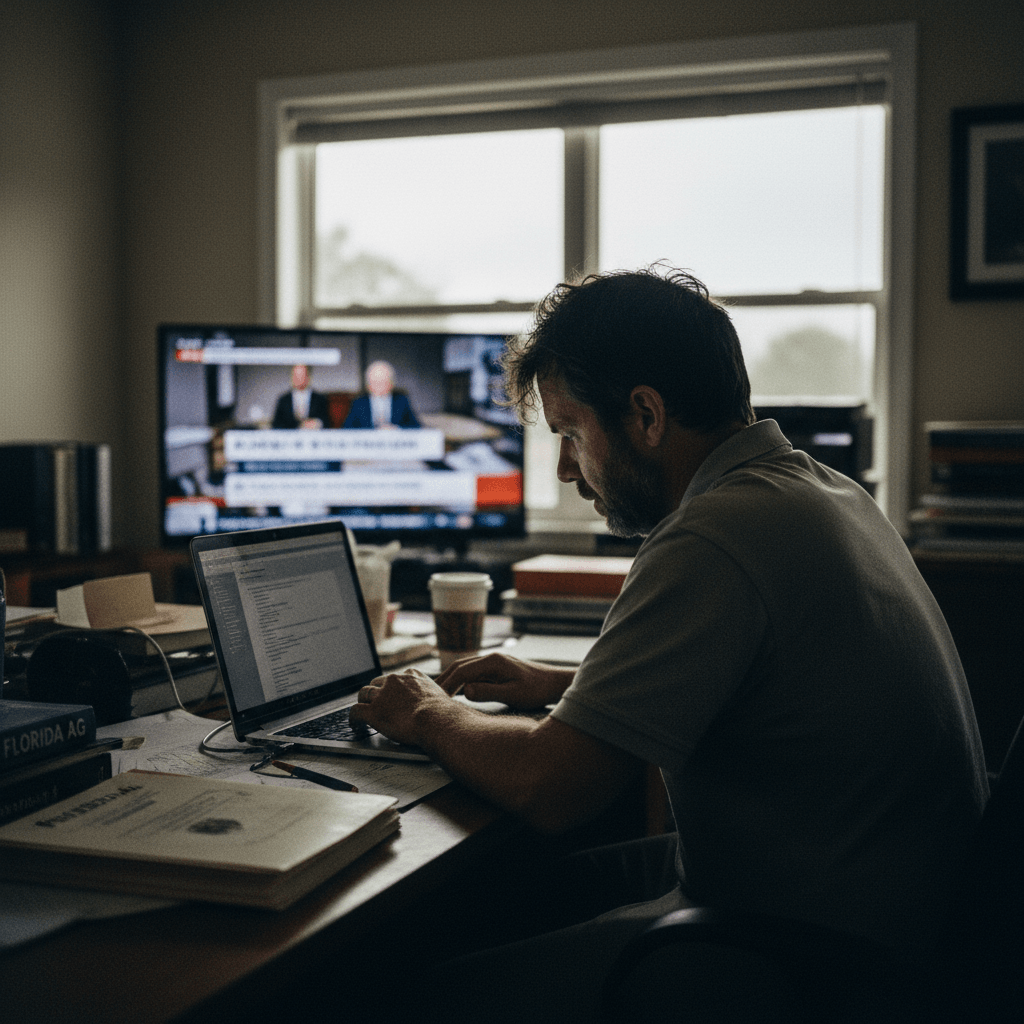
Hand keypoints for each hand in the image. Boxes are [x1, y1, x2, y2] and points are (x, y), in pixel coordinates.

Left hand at [348, 668, 447, 746]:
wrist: (437, 720)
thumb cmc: (444, 713)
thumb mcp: (440, 696)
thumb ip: (432, 696)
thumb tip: (441, 707)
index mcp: (411, 675)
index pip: (394, 678)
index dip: (390, 688)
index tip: (390, 694)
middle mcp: (394, 680)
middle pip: (376, 683)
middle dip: (374, 692)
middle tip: (375, 703)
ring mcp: (382, 695)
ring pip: (364, 693)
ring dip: (363, 703)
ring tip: (362, 713)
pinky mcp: (373, 711)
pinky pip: (356, 711)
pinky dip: (353, 719)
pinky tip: (355, 725)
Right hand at [435, 651, 573, 709]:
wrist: (554, 683)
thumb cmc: (537, 690)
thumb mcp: (513, 694)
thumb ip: (489, 692)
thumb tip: (466, 690)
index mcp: (493, 662)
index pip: (461, 672)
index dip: (446, 685)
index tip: (435, 699)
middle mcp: (491, 658)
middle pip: (459, 667)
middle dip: (443, 681)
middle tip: (430, 697)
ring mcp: (493, 662)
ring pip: (464, 668)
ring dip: (451, 679)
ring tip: (438, 694)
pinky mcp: (496, 668)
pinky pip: (473, 672)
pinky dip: (461, 680)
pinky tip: (457, 691)